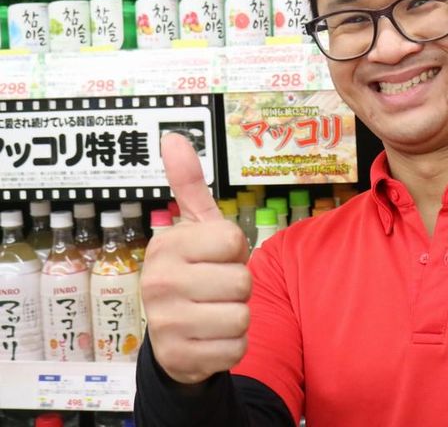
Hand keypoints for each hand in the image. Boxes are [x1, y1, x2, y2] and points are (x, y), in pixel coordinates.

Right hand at [141, 133, 251, 383]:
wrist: (171, 336)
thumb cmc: (192, 271)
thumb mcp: (193, 228)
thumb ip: (188, 185)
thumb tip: (173, 137)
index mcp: (167, 246)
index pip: (234, 239)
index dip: (235, 250)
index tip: (215, 256)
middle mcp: (159, 282)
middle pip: (242, 280)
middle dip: (238, 286)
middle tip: (215, 288)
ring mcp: (166, 322)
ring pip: (242, 315)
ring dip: (237, 316)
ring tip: (213, 311)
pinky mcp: (180, 357)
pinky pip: (237, 348)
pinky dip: (232, 345)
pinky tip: (210, 338)